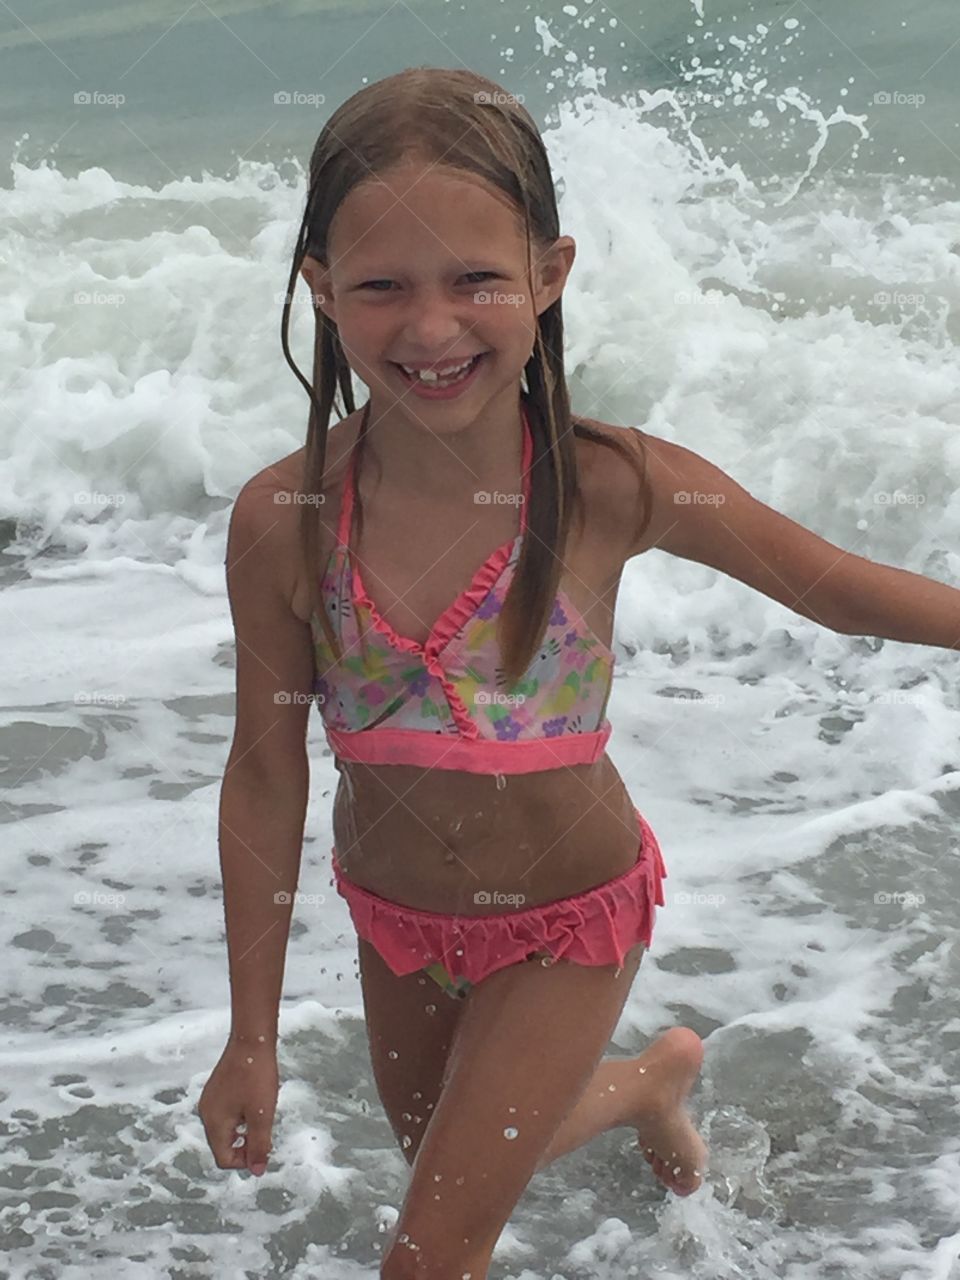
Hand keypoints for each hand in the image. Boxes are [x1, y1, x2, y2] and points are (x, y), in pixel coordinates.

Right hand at [198, 1037, 278, 1175]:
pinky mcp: (217, 1090)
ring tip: (262, 1112)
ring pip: (226, 1129)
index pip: (223, 1159)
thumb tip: (256, 1171)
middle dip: (245, 1144)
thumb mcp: (262, 1115)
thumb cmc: (256, 1076)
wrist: (251, 1040)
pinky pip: (227, 1114)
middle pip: (223, 1145)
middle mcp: (206, 1113)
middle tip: (265, 1129)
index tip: (264, 1146)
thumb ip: (259, 1146)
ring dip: (244, 1129)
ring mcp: (210, 1100)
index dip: (245, 1161)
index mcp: (214, 1123)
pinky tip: (256, 1101)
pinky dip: (241, 1116)